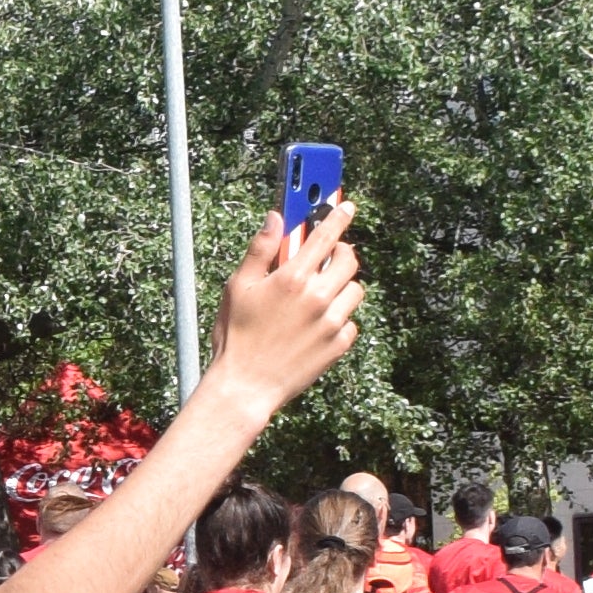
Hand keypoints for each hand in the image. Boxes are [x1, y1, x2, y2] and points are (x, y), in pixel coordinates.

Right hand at [207, 208, 365, 413]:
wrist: (246, 385)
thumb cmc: (237, 336)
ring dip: (342, 286)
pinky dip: (340, 318)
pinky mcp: (338, 345)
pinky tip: (319, 324)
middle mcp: (318, 297)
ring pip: (355, 290)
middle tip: (329, 258)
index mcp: (292, 278)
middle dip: (341, 253)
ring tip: (321, 295)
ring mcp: (331, 323)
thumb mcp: (239, 287)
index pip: (325, 236)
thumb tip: (276, 219)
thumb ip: (261, 250)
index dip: (338, 217)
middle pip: (349, 260)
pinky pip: (351, 322)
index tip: (347, 208)